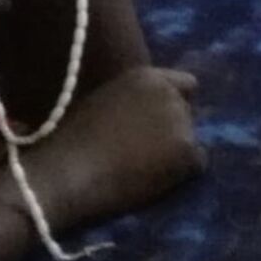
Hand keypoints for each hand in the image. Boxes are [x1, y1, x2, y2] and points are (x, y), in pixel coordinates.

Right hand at [13, 66, 205, 231]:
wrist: (65, 173)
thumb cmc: (70, 144)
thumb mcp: (103, 103)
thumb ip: (132, 103)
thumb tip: (147, 116)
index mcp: (147, 76)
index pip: (185, 85)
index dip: (173, 106)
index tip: (159, 126)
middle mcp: (169, 93)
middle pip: (188, 115)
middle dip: (174, 132)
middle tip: (146, 155)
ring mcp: (181, 120)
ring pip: (192, 141)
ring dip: (175, 154)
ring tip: (143, 171)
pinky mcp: (187, 149)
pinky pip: (195, 165)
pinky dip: (178, 177)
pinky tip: (150, 183)